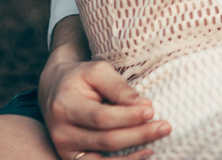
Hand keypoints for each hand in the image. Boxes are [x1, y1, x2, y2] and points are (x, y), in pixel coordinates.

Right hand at [39, 57, 170, 159]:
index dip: (128, 117)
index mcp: (65, 106)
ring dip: (133, 156)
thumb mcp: (98, 71)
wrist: (55, 89)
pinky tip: (143, 155)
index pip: (101, 117)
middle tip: (165, 127)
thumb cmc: (81, 77)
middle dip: (138, 135)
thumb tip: (144, 106)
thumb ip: (119, 87)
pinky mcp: (72, 159)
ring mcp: (65, 149)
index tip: (151, 110)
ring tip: (156, 144)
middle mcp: (61, 133)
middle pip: (105, 140)